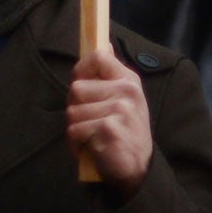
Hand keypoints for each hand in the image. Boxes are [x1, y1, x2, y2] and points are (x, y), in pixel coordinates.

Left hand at [67, 48, 152, 194]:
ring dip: (77, 127)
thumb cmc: (124, 130)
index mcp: (129, 80)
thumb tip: (104, 43)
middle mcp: (127, 92)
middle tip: (93, 121)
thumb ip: (109, 73)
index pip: (98, 57)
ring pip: (72, 111)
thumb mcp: (123, 98)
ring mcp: (120, 110)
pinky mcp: (109, 129)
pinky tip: (92, 147)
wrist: (139, 169)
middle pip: (76, 88)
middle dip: (76, 107)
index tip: (85, 83)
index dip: (83, 69)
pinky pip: (74, 130)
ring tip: (94, 136)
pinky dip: (77, 143)